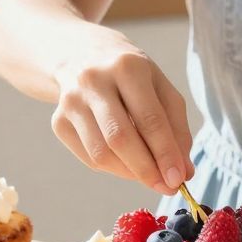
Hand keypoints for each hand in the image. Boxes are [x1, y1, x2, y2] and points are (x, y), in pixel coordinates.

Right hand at [49, 40, 192, 194]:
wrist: (82, 55)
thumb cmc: (131, 76)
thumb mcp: (160, 88)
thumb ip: (177, 129)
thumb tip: (183, 172)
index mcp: (128, 67)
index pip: (149, 118)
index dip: (165, 153)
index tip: (179, 178)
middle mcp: (94, 81)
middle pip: (120, 138)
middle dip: (146, 169)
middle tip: (166, 186)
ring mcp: (71, 101)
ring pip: (101, 153)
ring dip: (130, 173)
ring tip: (148, 175)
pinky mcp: (58, 121)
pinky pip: (89, 158)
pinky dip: (113, 168)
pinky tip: (126, 162)